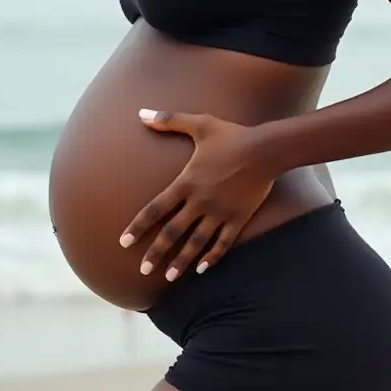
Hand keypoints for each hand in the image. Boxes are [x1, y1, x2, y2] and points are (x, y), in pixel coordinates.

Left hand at [119, 109, 273, 280]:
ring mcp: (220, 212)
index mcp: (187, 182)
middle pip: (173, 232)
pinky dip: (212, 257)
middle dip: (157, 253)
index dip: (138, 226)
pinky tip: (203, 269)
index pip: (156, 209)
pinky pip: (223, 243)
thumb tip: (141, 112)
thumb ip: (169, 120)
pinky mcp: (238, 218)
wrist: (267, 149)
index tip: (124, 242)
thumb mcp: (200, 124)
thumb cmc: (232, 135)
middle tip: (143, 270)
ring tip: (169, 278)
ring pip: (196, 243)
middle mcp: (200, 201)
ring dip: (182, 262)